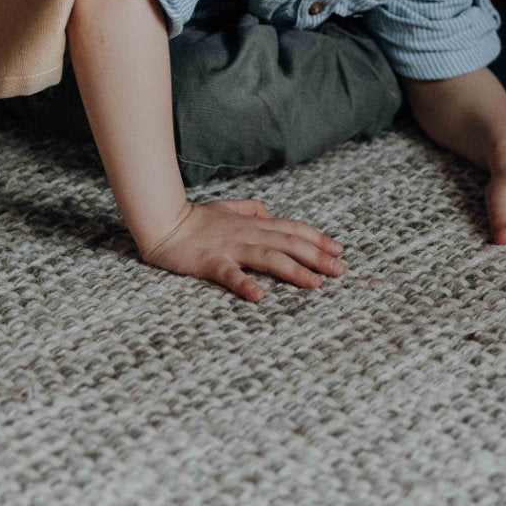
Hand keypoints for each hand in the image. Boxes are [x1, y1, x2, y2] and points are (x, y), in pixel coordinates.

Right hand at [139, 198, 346, 301]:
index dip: (318, 238)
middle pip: (289, 243)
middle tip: (340, 270)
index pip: (293, 229)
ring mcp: (231, 247)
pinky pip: (231, 274)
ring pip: (269, 257)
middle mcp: (248, 234)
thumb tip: (269, 212)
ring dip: (294, 270)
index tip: (339, 250)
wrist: (164, 223)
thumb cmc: (196, 218)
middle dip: (318, 257)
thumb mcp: (228, 208)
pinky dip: (246, 285)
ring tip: (315, 284)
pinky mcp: (211, 262)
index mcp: (254, 223)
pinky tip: (260, 297)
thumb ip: (251, 209)